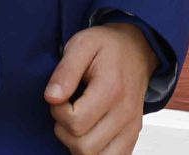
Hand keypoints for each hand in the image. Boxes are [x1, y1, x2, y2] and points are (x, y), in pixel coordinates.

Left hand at [45, 23, 156, 154]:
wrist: (137, 49)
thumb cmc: (107, 46)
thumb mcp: (81, 44)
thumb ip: (65, 71)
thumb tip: (51, 98)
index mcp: (111, 89)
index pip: (76, 122)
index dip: (58, 112)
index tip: (57, 97)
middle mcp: (125, 114)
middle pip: (84, 146)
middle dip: (64, 131)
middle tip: (64, 110)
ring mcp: (131, 128)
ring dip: (77, 144)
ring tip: (75, 122)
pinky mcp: (132, 136)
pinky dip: (94, 152)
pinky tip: (87, 133)